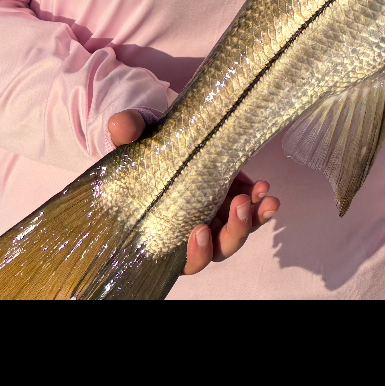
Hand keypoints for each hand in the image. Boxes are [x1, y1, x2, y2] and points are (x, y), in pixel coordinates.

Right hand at [107, 113, 275, 273]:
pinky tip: (264, 188)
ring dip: (253, 219)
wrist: (166, 138)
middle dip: (234, 231)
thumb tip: (119, 125)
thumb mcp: (134, 138)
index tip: (199, 231)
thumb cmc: (144, 150)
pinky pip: (252, 213)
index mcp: (164, 230)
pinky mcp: (233, 202)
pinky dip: (260, 204)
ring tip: (265, 198)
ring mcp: (215, 219)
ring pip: (238, 234)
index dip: (193, 254)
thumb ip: (128, 132)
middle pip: (218, 250)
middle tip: (240, 204)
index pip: (181, 260)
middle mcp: (192, 231)